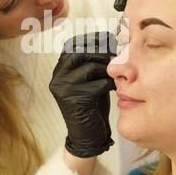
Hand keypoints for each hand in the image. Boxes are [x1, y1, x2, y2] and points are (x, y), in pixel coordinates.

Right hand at [49, 31, 116, 157]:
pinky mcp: (76, 99)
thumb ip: (94, 61)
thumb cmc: (92, 105)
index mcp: (59, 70)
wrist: (87, 136)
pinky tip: (114, 90)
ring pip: (92, 67)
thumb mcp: (90, 79)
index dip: (92, 39)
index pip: (72, 44)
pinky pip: (99, 84)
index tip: (109, 39)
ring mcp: (65, 88)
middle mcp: (58, 77)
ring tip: (116, 76)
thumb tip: (110, 38)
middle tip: (117, 55)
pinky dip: (110, 85)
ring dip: (109, 70)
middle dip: (102, 52)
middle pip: (81, 52)